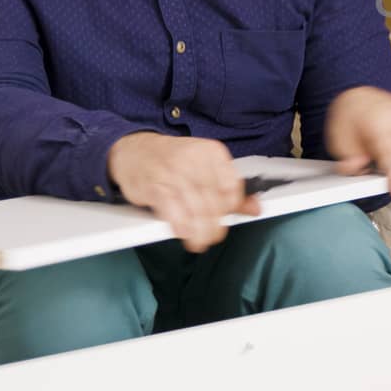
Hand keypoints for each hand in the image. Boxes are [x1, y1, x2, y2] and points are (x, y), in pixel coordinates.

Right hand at [107, 132, 259, 252]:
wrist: (134, 149)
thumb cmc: (172, 160)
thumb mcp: (205, 167)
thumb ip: (230, 189)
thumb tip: (255, 208)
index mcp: (212, 152)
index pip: (231, 187)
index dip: (231, 208)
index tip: (225, 218)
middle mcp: (193, 160)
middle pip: (214, 201)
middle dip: (216, 225)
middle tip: (213, 236)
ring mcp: (172, 172)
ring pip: (195, 209)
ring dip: (200, 231)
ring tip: (200, 242)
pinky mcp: (153, 186)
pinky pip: (172, 211)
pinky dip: (181, 226)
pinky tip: (184, 234)